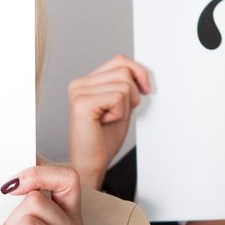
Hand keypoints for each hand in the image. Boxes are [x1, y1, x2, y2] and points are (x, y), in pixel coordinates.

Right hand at [65, 54, 149, 191]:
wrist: (91, 163)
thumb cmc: (104, 139)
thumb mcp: (121, 105)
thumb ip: (127, 86)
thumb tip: (141, 72)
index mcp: (87, 81)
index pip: (120, 60)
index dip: (138, 73)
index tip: (145, 90)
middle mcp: (80, 83)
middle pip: (124, 70)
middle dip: (133, 94)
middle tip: (120, 113)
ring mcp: (79, 91)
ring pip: (124, 83)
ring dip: (125, 106)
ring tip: (111, 118)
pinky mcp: (82, 103)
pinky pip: (118, 96)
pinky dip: (120, 112)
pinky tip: (106, 121)